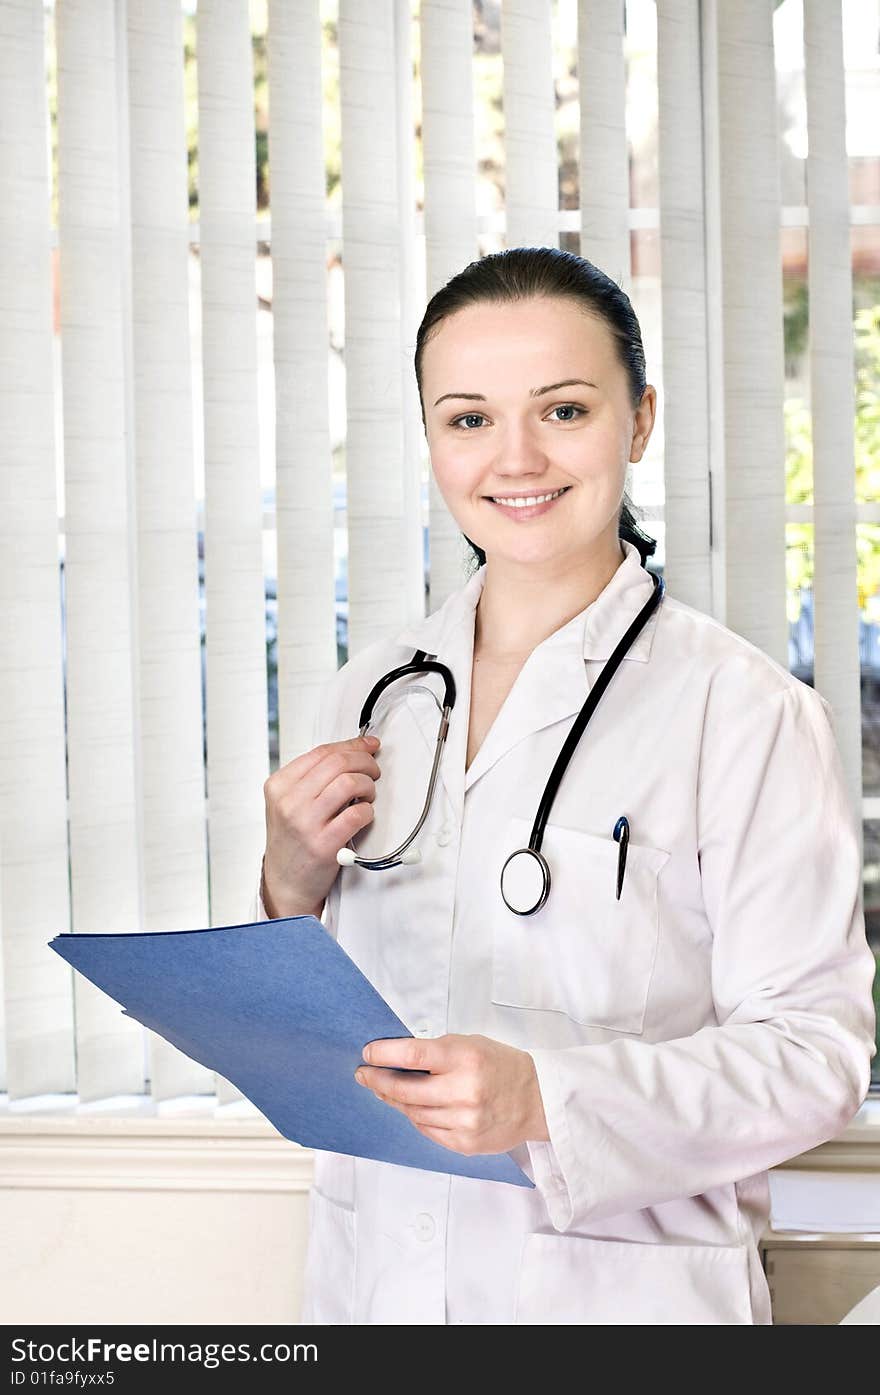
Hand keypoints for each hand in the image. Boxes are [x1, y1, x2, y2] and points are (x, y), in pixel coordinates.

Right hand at [261, 734, 381, 917]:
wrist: (285, 882)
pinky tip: (364, 814)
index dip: (352, 745)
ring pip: (349, 783)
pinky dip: (367, 810)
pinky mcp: (323, 845)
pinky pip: (357, 814)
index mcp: (278, 785)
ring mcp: (305, 824)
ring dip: (368, 785)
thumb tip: (353, 751)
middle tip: (374, 770)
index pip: (321, 752)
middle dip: (365, 761)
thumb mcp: (288, 802)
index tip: (369, 746)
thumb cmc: (293, 839)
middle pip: (337, 763)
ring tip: (368, 794)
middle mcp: (289, 802)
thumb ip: (313, 778)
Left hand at [354, 1033, 549, 1154]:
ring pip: (413, 1112)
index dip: (384, 1054)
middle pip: (405, 1089)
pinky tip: (412, 1107)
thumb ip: (437, 1052)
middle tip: (363, 1075)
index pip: (413, 1055)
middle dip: (378, 1081)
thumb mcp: (471, 1044)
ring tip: (385, 1091)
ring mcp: (463, 1121)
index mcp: (465, 1058)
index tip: (368, 1054)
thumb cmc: (501, 1066)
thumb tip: (396, 1059)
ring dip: (395, 1100)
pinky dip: (416, 1117)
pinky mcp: (464, 1143)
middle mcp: (463, 1091)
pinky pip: (427, 1130)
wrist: (537, 1099)